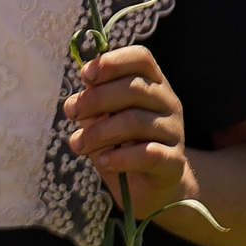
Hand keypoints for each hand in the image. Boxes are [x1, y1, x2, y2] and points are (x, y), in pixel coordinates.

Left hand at [63, 46, 193, 219]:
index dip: (112, 62)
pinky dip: (120, 157)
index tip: (84, 76)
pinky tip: (104, 161)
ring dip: (98, 132)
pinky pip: (149, 154)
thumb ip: (92, 102)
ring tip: (79, 144)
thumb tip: (78, 94)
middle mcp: (168, 103)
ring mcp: (174, 132)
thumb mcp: (100, 118)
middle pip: (134, 88)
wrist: (148, 185)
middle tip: (71, 113)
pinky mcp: (174, 162)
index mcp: (151, 85)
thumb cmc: (120, 144)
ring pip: (136, 121)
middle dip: (95, 99)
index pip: (142, 59)